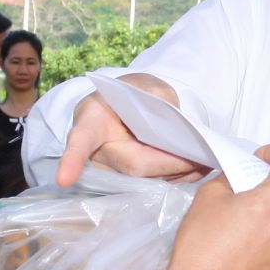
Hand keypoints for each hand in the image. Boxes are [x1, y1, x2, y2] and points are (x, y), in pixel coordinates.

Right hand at [55, 74, 207, 186]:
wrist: (129, 106)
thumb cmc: (134, 93)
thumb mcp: (146, 86)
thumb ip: (159, 102)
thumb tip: (176, 129)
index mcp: (92, 117)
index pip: (81, 140)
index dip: (72, 160)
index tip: (64, 179)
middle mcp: (96, 149)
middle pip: (132, 166)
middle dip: (168, 165)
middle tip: (201, 159)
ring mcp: (110, 169)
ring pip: (145, 180)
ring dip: (177, 174)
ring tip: (205, 163)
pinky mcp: (127, 180)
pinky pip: (152, 184)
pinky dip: (176, 177)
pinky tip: (197, 168)